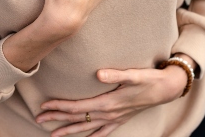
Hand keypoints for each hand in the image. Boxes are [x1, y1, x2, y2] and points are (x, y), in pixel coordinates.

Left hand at [36, 66, 188, 136]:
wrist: (167, 89)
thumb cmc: (149, 79)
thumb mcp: (134, 74)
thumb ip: (116, 75)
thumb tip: (98, 75)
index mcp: (108, 103)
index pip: (77, 107)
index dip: (59, 107)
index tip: (44, 106)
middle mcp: (109, 114)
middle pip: (77, 118)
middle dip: (57, 119)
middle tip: (37, 119)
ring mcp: (115, 119)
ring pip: (86, 128)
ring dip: (68, 130)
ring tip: (52, 135)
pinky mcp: (121, 119)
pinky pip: (103, 132)